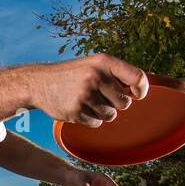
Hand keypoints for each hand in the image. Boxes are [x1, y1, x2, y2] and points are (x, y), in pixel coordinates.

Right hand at [26, 53, 148, 126]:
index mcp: (104, 62)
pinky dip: (90, 119)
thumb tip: (144, 87)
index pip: (138, 77)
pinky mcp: (76, 111)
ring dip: (102, 112)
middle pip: (125, 103)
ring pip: (111, 115)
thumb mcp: (94, 65)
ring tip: (88, 101)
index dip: (142, 89)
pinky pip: (96, 123)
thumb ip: (117, 74)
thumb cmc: (73, 74)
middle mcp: (96, 77)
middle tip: (102, 96)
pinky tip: (79, 107)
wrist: (40, 83)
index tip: (138, 94)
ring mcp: (85, 95)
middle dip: (117, 103)